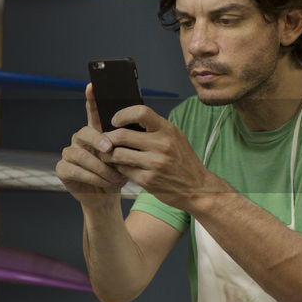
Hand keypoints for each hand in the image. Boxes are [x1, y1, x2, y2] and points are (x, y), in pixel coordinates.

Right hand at [56, 84, 127, 203]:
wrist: (107, 196)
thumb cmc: (117, 173)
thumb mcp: (125, 157)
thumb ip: (124, 144)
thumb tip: (133, 134)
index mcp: (95, 132)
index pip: (92, 112)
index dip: (91, 99)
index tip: (92, 85)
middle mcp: (79, 139)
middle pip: (84, 132)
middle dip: (97, 140)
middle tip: (109, 148)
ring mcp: (69, 153)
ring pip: (80, 154)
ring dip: (99, 166)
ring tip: (114, 176)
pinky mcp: (63, 169)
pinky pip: (74, 169)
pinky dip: (91, 177)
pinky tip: (104, 182)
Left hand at [101, 105, 226, 210]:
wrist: (197, 189)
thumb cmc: (183, 160)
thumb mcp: (175, 138)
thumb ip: (155, 128)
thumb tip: (126, 120)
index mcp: (168, 130)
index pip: (141, 112)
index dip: (123, 114)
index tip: (115, 121)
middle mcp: (162, 145)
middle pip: (122, 135)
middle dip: (108, 137)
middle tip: (104, 140)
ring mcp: (154, 164)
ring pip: (118, 154)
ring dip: (108, 154)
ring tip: (108, 154)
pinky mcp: (148, 181)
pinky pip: (123, 170)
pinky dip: (117, 168)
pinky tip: (118, 167)